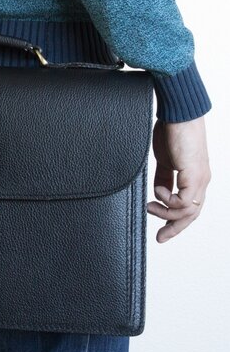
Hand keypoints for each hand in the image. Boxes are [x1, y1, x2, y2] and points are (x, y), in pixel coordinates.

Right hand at [147, 116, 210, 242]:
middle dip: (174, 228)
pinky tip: (157, 191)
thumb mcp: (165, 159)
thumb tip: (158, 192)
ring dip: (166, 213)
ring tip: (150, 206)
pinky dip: (167, 200)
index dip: (176, 221)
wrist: (178, 114)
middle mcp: (201, 181)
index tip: (161, 230)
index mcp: (195, 177)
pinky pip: (182, 201)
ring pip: (187, 212)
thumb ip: (164, 176)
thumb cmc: (172, 130)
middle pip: (191, 215)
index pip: (189, 208)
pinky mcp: (194, 175)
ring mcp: (200, 179)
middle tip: (160, 237)